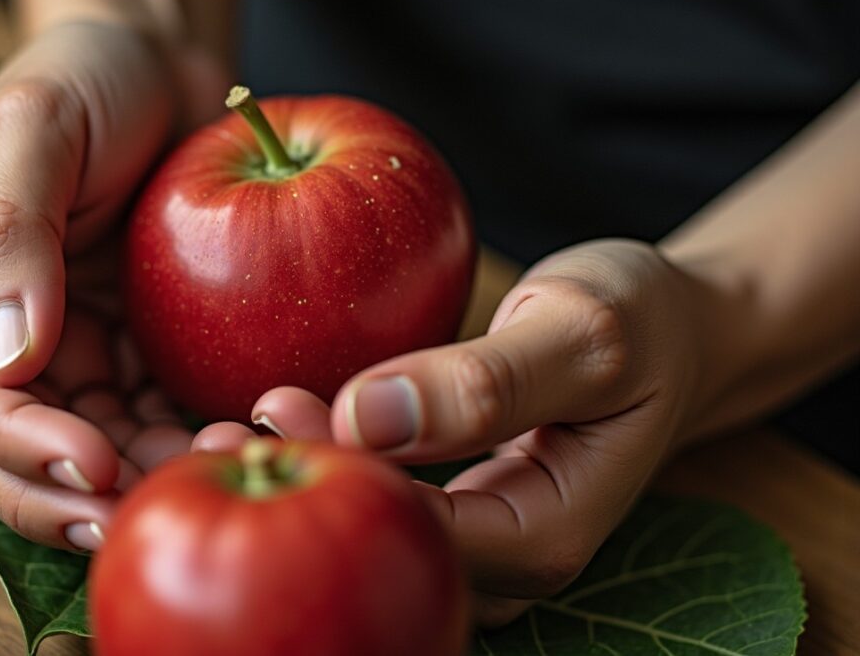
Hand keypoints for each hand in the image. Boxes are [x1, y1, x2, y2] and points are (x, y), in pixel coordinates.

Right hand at [0, 21, 225, 550]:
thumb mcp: (35, 124)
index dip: (13, 445)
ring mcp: (74, 350)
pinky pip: (153, 419)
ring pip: (89, 451)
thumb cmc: (87, 74)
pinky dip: (184, 442)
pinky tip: (238, 437)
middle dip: (67, 498)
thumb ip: (8, 230)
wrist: (162, 63)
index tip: (90, 465)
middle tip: (143, 517)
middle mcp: (3, 333)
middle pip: (8, 452)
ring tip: (215, 468)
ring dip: (141, 480)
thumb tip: (8, 354)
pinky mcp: (138, 354)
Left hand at [194, 239, 720, 623]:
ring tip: (214, 437)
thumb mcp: (582, 334)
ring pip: (369, 534)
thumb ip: (487, 380)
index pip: (416, 532)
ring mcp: (471, 537)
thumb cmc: (639, 322)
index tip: (266, 416)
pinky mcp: (449, 504)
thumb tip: (368, 416)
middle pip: (380, 550)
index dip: (336, 481)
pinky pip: (375, 502)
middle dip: (294, 501)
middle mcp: (498, 558)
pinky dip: (321, 467)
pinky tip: (264, 426)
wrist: (669, 330)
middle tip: (210, 442)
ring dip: (297, 487)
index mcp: (539, 537)